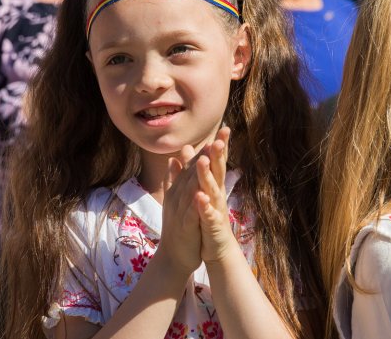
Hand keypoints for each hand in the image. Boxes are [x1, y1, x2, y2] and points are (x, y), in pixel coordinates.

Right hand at [156, 145, 203, 275]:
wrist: (173, 256)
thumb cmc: (178, 227)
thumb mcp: (176, 200)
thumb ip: (173, 179)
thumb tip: (172, 159)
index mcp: (179, 190)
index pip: (192, 167)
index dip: (205, 151)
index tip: (218, 135)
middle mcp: (178, 197)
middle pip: (192, 173)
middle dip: (204, 156)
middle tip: (216, 139)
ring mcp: (180, 210)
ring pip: (190, 189)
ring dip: (198, 174)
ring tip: (207, 159)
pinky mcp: (185, 226)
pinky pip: (191, 213)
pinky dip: (196, 203)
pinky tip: (202, 194)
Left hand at [194, 127, 237, 264]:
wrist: (217, 248)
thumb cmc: (209, 218)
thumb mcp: (201, 191)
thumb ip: (195, 171)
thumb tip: (189, 149)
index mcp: (214, 186)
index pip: (217, 163)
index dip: (220, 146)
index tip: (224, 128)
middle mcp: (218, 195)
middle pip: (219, 172)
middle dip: (218, 156)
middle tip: (219, 139)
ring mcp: (216, 210)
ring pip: (212, 190)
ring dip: (207, 176)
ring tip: (203, 161)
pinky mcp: (212, 225)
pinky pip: (208, 214)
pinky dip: (204, 206)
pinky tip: (199, 198)